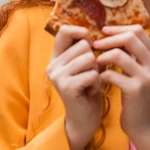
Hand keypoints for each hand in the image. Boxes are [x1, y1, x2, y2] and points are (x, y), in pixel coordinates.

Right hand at [46, 25, 102, 149]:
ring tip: (90, 84)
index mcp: (56, 57)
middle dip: (95, 60)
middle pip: (84, 45)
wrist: (85, 119)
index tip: (91, 45)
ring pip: (90, 59)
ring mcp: (57, 76)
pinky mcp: (66, 87)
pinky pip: (92, 74)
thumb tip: (97, 31)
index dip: (81, 33)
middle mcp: (52, 65)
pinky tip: (91, 92)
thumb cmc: (88, 89)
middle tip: (90, 76)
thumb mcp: (84, 66)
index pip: (64, 31)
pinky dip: (97, 83)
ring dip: (97, 72)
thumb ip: (84, 50)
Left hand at [94, 25, 149, 149]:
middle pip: (130, 38)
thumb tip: (112, 35)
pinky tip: (97, 80)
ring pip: (119, 54)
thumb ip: (130, 55)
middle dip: (109, 39)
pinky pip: (112, 74)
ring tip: (95, 63)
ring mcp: (146, 77)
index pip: (138, 31)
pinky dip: (101, 75)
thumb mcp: (137, 72)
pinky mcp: (136, 90)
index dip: (119, 28)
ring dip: (102, 57)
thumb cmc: (134, 96)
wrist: (142, 124)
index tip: (104, 31)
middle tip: (95, 44)